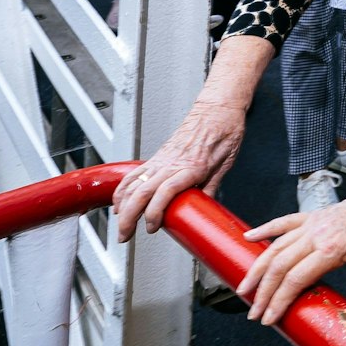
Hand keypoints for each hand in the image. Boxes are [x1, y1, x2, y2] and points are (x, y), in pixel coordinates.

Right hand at [113, 100, 246, 239]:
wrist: (218, 109)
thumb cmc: (225, 132)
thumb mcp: (225, 165)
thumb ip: (211, 189)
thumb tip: (204, 210)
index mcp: (191, 167)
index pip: (165, 193)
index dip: (154, 212)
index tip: (152, 227)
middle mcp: (171, 163)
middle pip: (140, 192)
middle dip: (127, 217)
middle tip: (124, 236)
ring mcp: (161, 159)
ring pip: (132, 184)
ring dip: (121, 207)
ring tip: (120, 225)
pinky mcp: (157, 156)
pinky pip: (135, 174)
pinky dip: (123, 190)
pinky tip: (119, 202)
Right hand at [238, 183, 345, 326]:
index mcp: (333, 248)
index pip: (297, 279)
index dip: (280, 301)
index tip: (270, 318)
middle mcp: (317, 234)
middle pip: (280, 266)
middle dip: (263, 292)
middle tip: (253, 312)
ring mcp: (313, 223)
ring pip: (276, 246)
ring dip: (257, 267)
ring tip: (244, 287)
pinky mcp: (314, 215)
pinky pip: (284, 222)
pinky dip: (265, 229)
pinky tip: (249, 238)